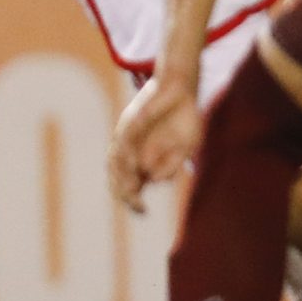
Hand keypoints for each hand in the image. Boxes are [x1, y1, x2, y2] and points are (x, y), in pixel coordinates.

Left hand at [109, 72, 203, 211]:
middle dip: (126, 195)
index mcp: (145, 161)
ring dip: (122, 179)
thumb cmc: (184, 118)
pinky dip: (127, 156)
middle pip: (118, 179)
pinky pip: (123, 142)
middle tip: (138, 205)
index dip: (133, 202)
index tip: (144, 212)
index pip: (131, 187)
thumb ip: (172, 165)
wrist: (183, 88)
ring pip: (115, 164)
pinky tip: (136, 166)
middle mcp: (132, 151)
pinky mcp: (130, 123)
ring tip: (133, 192)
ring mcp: (128, 138)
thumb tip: (153, 181)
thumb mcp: (186, 148)